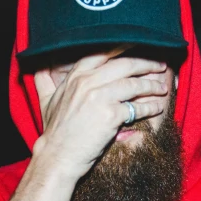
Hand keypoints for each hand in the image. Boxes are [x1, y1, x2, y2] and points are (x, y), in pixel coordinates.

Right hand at [33, 45, 169, 178]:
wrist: (57, 156)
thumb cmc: (54, 131)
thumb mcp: (46, 100)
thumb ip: (44, 79)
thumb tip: (39, 65)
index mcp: (76, 76)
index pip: (104, 53)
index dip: (124, 47)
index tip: (139, 45)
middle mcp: (88, 82)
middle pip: (125, 65)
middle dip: (146, 63)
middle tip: (159, 65)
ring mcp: (100, 97)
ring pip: (134, 85)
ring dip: (152, 85)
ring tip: (162, 87)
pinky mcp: (110, 115)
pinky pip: (137, 107)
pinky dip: (150, 106)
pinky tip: (157, 107)